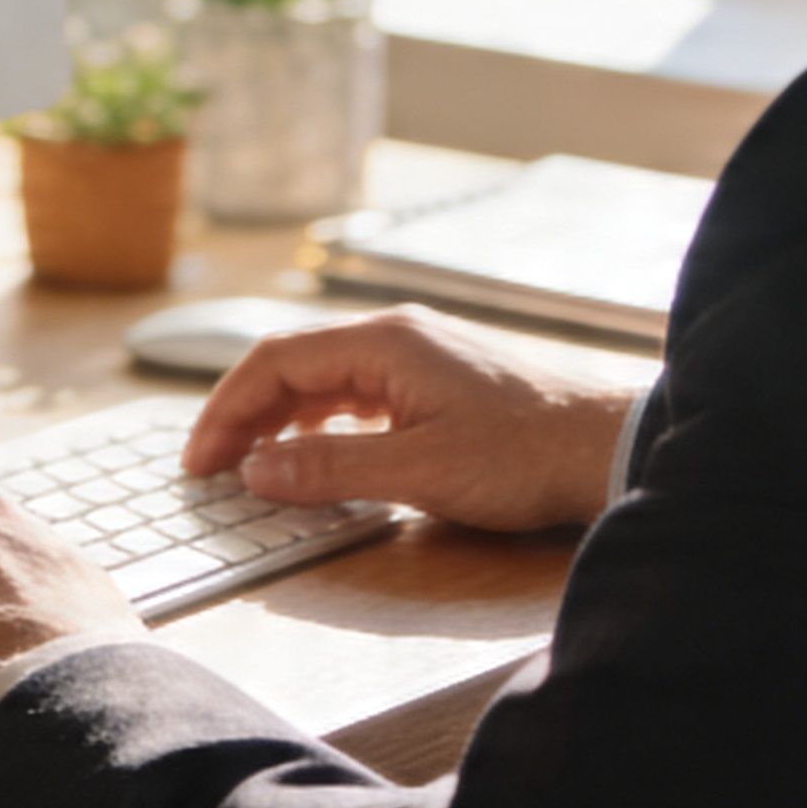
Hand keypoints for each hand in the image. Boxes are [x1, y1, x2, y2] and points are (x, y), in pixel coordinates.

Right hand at [183, 305, 636, 534]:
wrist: (606, 447)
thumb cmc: (523, 456)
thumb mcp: (418, 472)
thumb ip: (330, 470)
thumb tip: (256, 470)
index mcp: (384, 342)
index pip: (275, 361)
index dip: (226, 411)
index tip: (200, 461)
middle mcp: (396, 335)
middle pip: (293, 364)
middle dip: (243, 414)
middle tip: (211, 467)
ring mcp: (418, 354)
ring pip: (323, 377)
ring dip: (278, 417)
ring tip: (250, 462)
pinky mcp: (436, 380)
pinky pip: (355, 390)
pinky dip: (318, 419)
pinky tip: (314, 452)